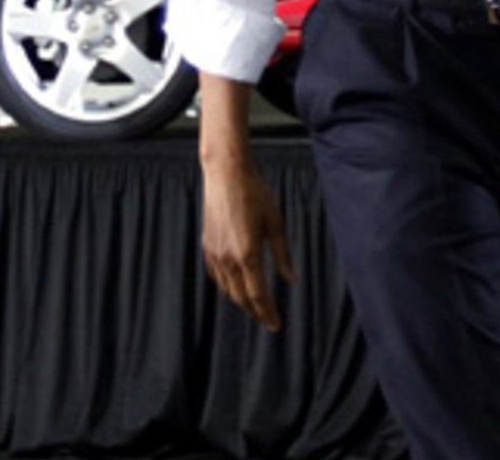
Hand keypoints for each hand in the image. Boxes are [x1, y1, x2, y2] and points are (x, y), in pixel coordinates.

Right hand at [202, 154, 295, 330]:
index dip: (268, 314)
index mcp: (247, 254)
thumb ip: (283, 255)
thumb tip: (292, 279)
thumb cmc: (255, 194)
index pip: (258, 296)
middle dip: (256, 312)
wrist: (226, 173)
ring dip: (241, 301)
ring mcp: (215, 253)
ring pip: (227, 289)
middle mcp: (228, 258)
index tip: (276, 325)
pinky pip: (217, 276)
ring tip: (256, 306)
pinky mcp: (207, 245)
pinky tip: (237, 285)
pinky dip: (228, 286)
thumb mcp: (276, 223)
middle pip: (241, 297)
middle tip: (268, 320)